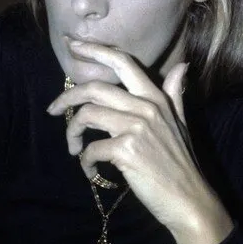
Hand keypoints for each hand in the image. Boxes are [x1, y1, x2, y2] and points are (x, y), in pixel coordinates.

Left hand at [47, 41, 232, 243]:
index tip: (71, 43)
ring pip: (87, 115)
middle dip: (67, 97)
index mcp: (156, 97)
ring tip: (72, 147)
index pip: (122, 62)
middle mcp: (146, 107)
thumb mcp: (180, 122)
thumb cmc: (180, 162)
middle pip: (94, 88)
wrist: (189, 200)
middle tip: (53, 109)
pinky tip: (90, 169)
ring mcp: (137, 128)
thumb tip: (182, 66)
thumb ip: (175, 93)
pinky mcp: (127, 151)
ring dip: (72, 132)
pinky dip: (84, 160)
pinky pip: (91, 149)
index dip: (94, 50)